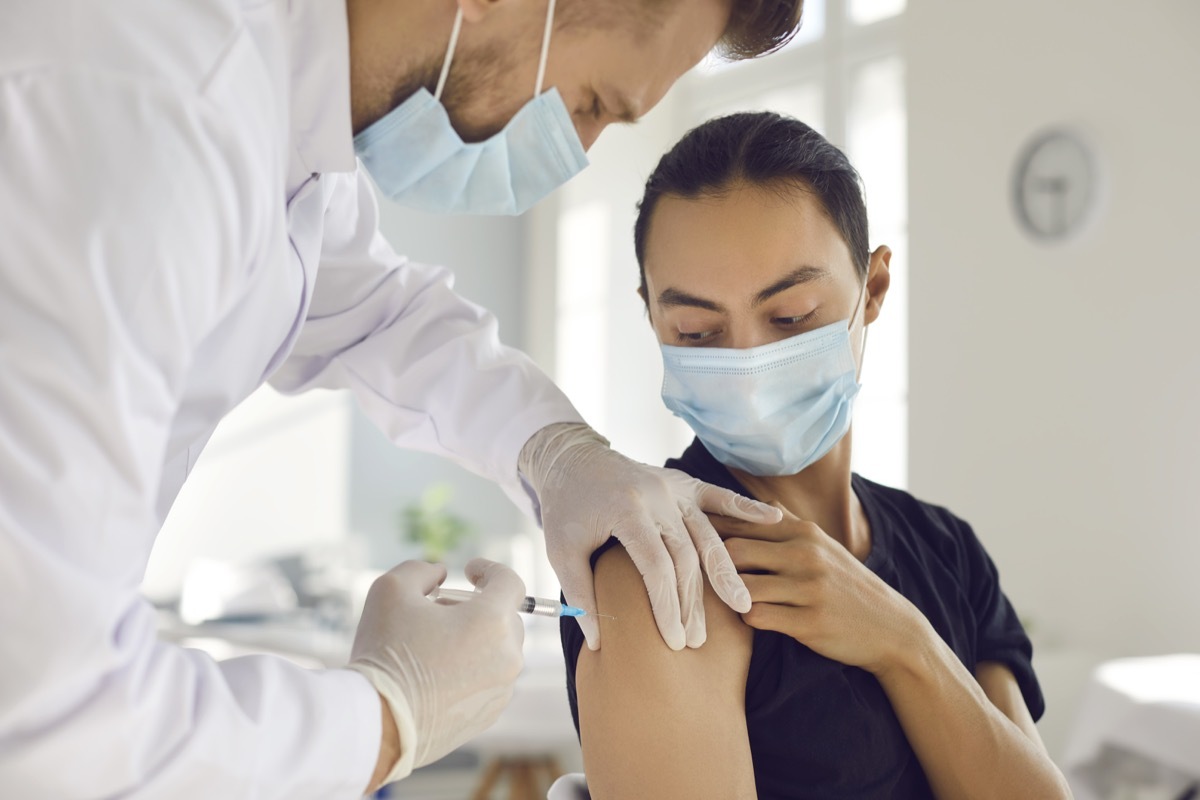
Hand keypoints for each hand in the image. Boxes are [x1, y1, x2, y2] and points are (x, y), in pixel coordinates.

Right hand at [347, 559, 524, 786]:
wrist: (376, 723)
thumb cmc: (385, 653)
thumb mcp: (391, 590)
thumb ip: (421, 571)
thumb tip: (439, 575)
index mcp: (492, 621)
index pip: (510, 582)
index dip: (489, 570)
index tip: (469, 571)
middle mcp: (507, 657)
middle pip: (505, 618)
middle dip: (475, 608)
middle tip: (438, 612)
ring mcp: (501, 690)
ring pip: (497, 651)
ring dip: (473, 641)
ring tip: (432, 647)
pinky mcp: (488, 716)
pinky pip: (488, 681)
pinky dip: (470, 672)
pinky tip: (435, 676)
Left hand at [519, 423, 782, 650]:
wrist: (571, 460)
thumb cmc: (565, 508)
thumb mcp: (562, 551)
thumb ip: (581, 593)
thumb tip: (598, 642)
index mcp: (626, 510)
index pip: (655, 566)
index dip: (667, 606)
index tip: (675, 641)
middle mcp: (656, 497)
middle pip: (686, 556)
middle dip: (694, 602)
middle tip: (701, 640)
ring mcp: (672, 487)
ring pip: (707, 535)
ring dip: (724, 572)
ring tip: (742, 605)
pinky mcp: (682, 483)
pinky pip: (718, 497)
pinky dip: (746, 508)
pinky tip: (774, 519)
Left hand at [712, 507, 926, 673]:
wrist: (891, 628)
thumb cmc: (845, 585)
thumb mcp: (822, 546)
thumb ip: (786, 524)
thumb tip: (752, 503)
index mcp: (804, 531)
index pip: (741, 522)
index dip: (711, 532)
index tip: (692, 542)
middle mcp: (806, 554)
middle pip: (733, 551)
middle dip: (714, 566)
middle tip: (704, 578)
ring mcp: (809, 588)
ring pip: (741, 586)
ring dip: (729, 596)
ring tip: (729, 599)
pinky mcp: (810, 622)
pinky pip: (757, 617)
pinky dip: (747, 618)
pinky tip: (754, 618)